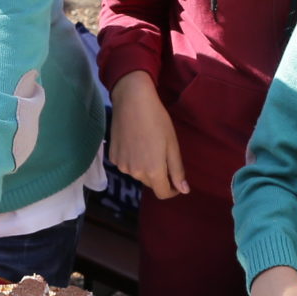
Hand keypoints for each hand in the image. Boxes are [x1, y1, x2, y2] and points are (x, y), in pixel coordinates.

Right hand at [108, 71, 188, 200]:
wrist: (132, 102)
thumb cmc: (157, 121)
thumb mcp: (172, 145)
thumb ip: (177, 170)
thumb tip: (183, 191)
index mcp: (153, 171)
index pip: (162, 193)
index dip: (172, 190)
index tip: (176, 181)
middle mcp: (135, 173)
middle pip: (150, 183)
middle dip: (159, 175)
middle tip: (163, 154)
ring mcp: (122, 166)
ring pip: (138, 174)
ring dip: (145, 167)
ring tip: (147, 146)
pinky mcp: (113, 157)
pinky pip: (127, 165)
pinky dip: (133, 160)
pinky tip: (135, 143)